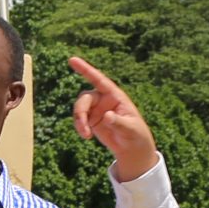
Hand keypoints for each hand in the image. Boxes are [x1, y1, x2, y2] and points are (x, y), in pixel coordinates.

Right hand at [67, 57, 159, 182]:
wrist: (132, 148)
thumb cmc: (136, 135)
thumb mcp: (131, 129)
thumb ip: (119, 122)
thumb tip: (107, 115)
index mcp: (115, 95)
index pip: (99, 80)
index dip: (85, 69)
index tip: (72, 60)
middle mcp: (103, 99)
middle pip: (85, 98)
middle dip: (81, 111)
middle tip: (83, 128)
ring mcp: (96, 109)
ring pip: (80, 108)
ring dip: (79, 120)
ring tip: (86, 135)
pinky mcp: (91, 120)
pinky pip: (80, 119)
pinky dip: (80, 127)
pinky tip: (87, 136)